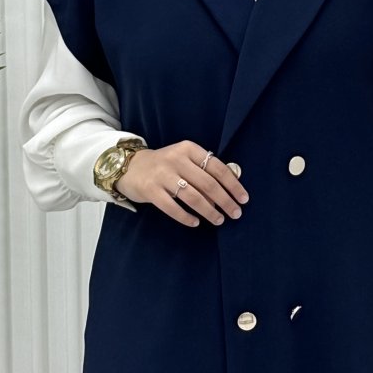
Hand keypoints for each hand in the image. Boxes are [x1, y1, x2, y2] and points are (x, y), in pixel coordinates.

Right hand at [117, 141, 248, 227]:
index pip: (217, 167)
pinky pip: (172, 207)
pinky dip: (186, 217)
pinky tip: (195, 222)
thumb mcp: (185, 159)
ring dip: (209, 211)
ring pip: (192, 197)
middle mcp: (176, 159)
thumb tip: (230, 189)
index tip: (243, 199)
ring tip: (219, 220)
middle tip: (235, 214)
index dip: (233, 185)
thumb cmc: (165, 166)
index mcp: (189, 149)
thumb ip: (205, 170)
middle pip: (208, 184)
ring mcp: (162, 175)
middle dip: (225, 201)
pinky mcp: (151, 190)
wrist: (129, 167)